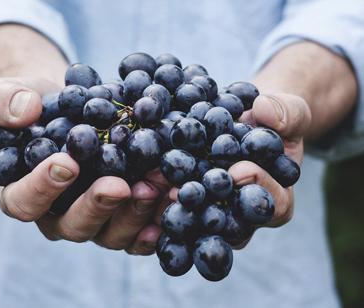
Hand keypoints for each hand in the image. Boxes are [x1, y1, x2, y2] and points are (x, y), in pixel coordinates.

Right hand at [0, 76, 169, 254]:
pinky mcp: (123, 217)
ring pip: (111, 233)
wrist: (73, 109)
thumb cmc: (37, 107)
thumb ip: (4, 101)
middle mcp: (58, 215)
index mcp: (23, 193)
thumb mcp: (9, 94)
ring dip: (135, 213)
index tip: (67, 163)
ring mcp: (95, 220)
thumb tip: (24, 111)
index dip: (42, 188)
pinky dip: (157, 221)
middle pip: (73, 226)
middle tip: (119, 185)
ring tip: (156, 186)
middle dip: (98, 206)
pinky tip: (173, 202)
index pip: (24, 202)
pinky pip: (140, 232)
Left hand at [166, 92, 310, 247]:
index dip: (258, 188)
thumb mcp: (290, 111)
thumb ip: (286, 113)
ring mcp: (215, 212)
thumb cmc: (273, 121)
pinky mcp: (191, 202)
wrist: (248, 121)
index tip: (239, 170)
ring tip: (158, 189)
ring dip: (177, 208)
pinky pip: (177, 206)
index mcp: (277, 199)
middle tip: (185, 192)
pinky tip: (141, 185)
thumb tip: (264, 110)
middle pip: (229, 223)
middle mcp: (244, 215)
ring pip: (198, 221)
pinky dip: (159, 196)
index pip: (273, 204)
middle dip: (208, 206)